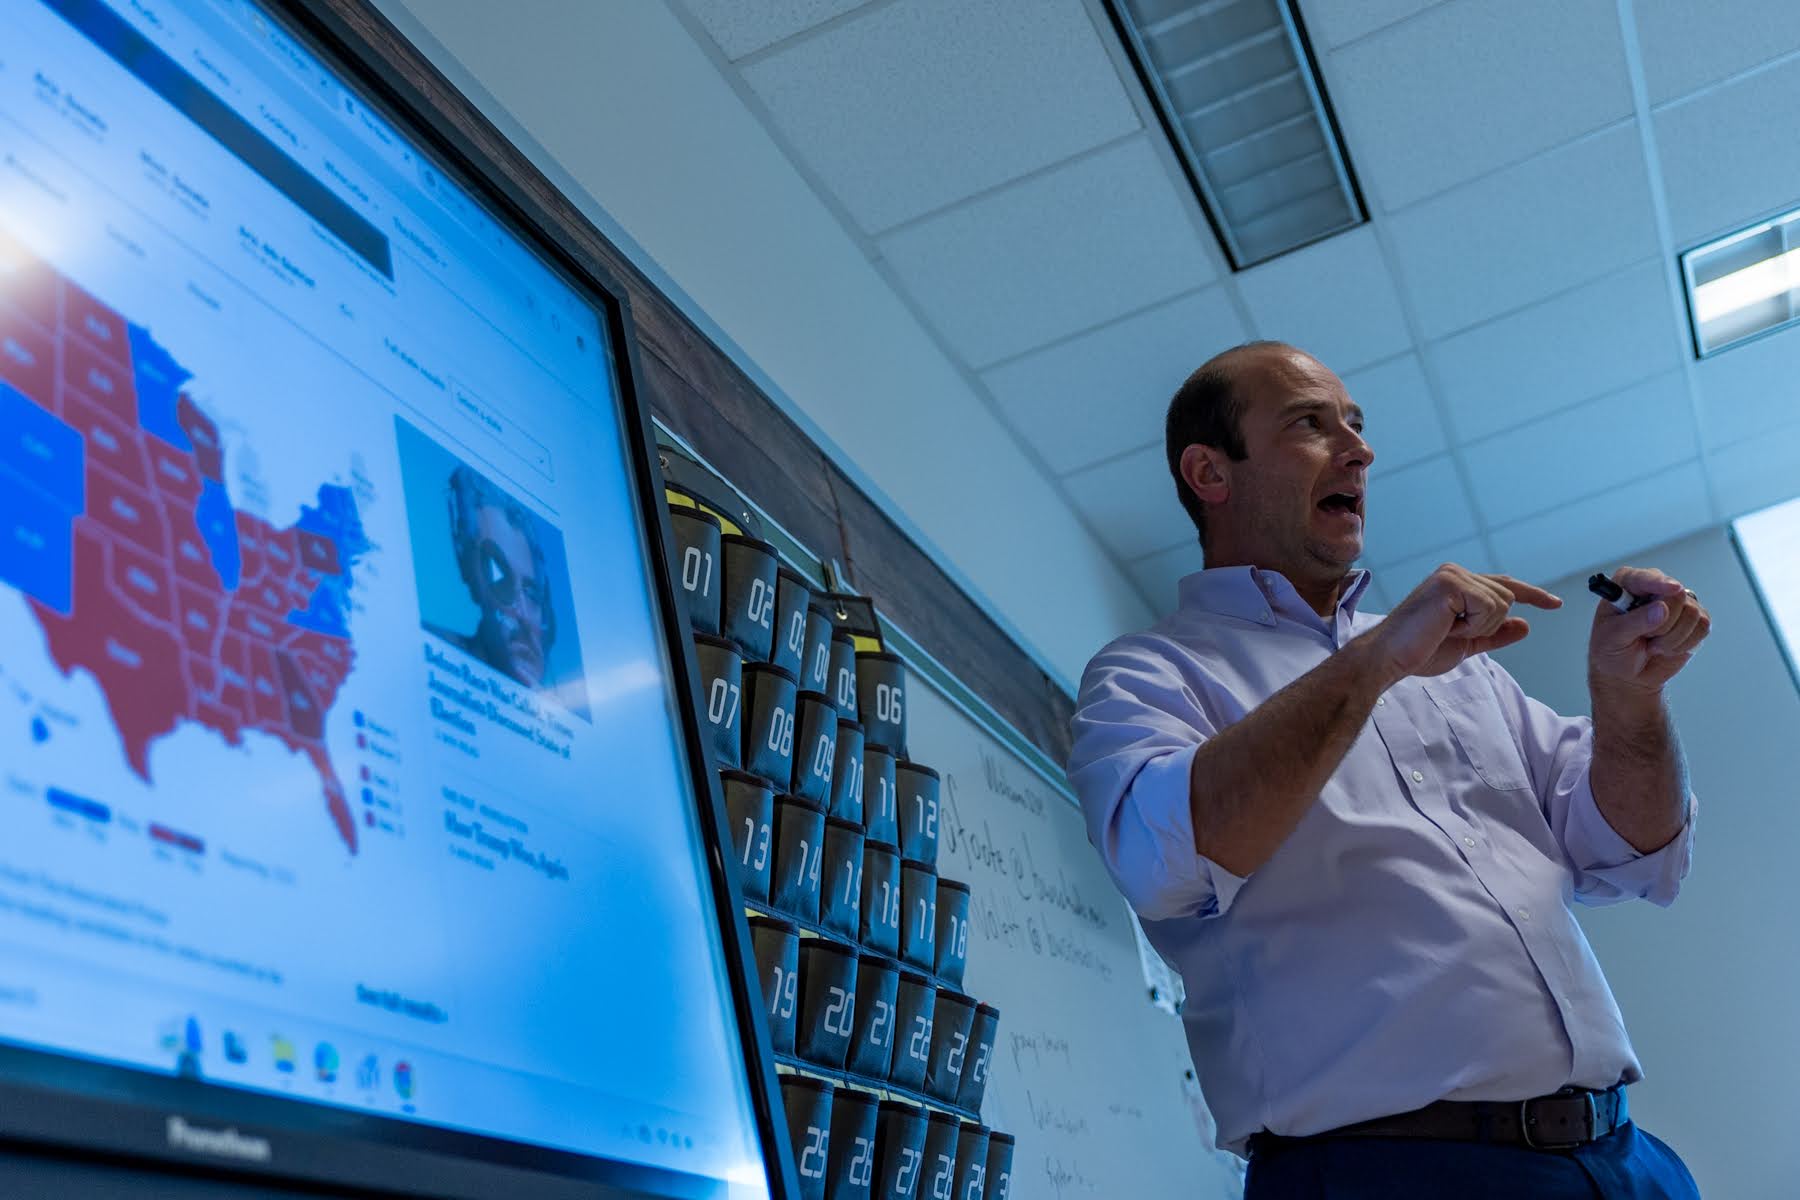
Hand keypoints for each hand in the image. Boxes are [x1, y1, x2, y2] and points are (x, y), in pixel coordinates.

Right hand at [1364, 564, 1562, 682]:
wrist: (1390, 658)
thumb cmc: (1419, 651)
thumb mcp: (1467, 643)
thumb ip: (1494, 633)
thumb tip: (1525, 624)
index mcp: (1457, 582)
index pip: (1504, 584)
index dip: (1533, 595)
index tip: (1556, 604)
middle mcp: (1455, 571)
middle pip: (1508, 596)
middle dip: (1487, 624)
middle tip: (1450, 632)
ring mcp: (1452, 574)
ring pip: (1502, 603)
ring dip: (1479, 626)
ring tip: (1446, 629)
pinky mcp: (1450, 583)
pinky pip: (1490, 607)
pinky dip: (1474, 625)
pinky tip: (1447, 626)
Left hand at [1589, 566, 1710, 697]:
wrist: (1627, 673)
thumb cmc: (1612, 650)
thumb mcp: (1612, 638)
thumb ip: (1635, 622)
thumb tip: (1662, 609)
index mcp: (1627, 584)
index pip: (1644, 578)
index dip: (1659, 582)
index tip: (1672, 589)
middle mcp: (1655, 587)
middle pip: (1676, 596)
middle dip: (1662, 625)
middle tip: (1646, 637)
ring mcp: (1678, 602)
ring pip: (1692, 613)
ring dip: (1671, 638)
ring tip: (1652, 644)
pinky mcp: (1694, 619)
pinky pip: (1702, 627)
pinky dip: (1684, 644)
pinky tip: (1667, 647)